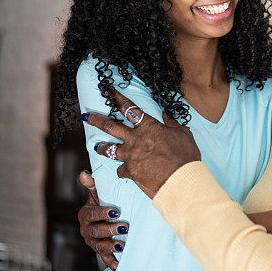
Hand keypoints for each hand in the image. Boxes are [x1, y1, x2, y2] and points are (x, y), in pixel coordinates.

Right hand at [77, 171, 126, 269]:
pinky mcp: (99, 251)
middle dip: (109, 230)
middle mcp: (86, 229)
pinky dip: (111, 263)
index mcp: (85, 214)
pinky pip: (104, 259)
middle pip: (95, 232)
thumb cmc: (103, 201)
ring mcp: (92, 242)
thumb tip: (84, 173)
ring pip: (99, 246)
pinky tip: (119, 265)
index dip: (103, 213)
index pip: (92, 214)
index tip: (116, 211)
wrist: (104, 217)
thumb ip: (92, 183)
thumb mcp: (97, 192)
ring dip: (110, 246)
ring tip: (122, 245)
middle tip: (124, 227)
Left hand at [85, 89, 200, 195]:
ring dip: (102, 148)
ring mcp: (131, 155)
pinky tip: (124, 171)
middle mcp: (135, 139)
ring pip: (109, 149)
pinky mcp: (130, 171)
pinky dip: (122, 169)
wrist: (181, 179)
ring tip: (98, 147)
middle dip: (96, 119)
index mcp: (149, 126)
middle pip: (110, 126)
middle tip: (86, 116)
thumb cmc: (185, 155)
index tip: (109, 92)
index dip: (118, 98)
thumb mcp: (183, 133)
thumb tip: (165, 115)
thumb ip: (172, 123)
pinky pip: (120, 169)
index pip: (129, 108)